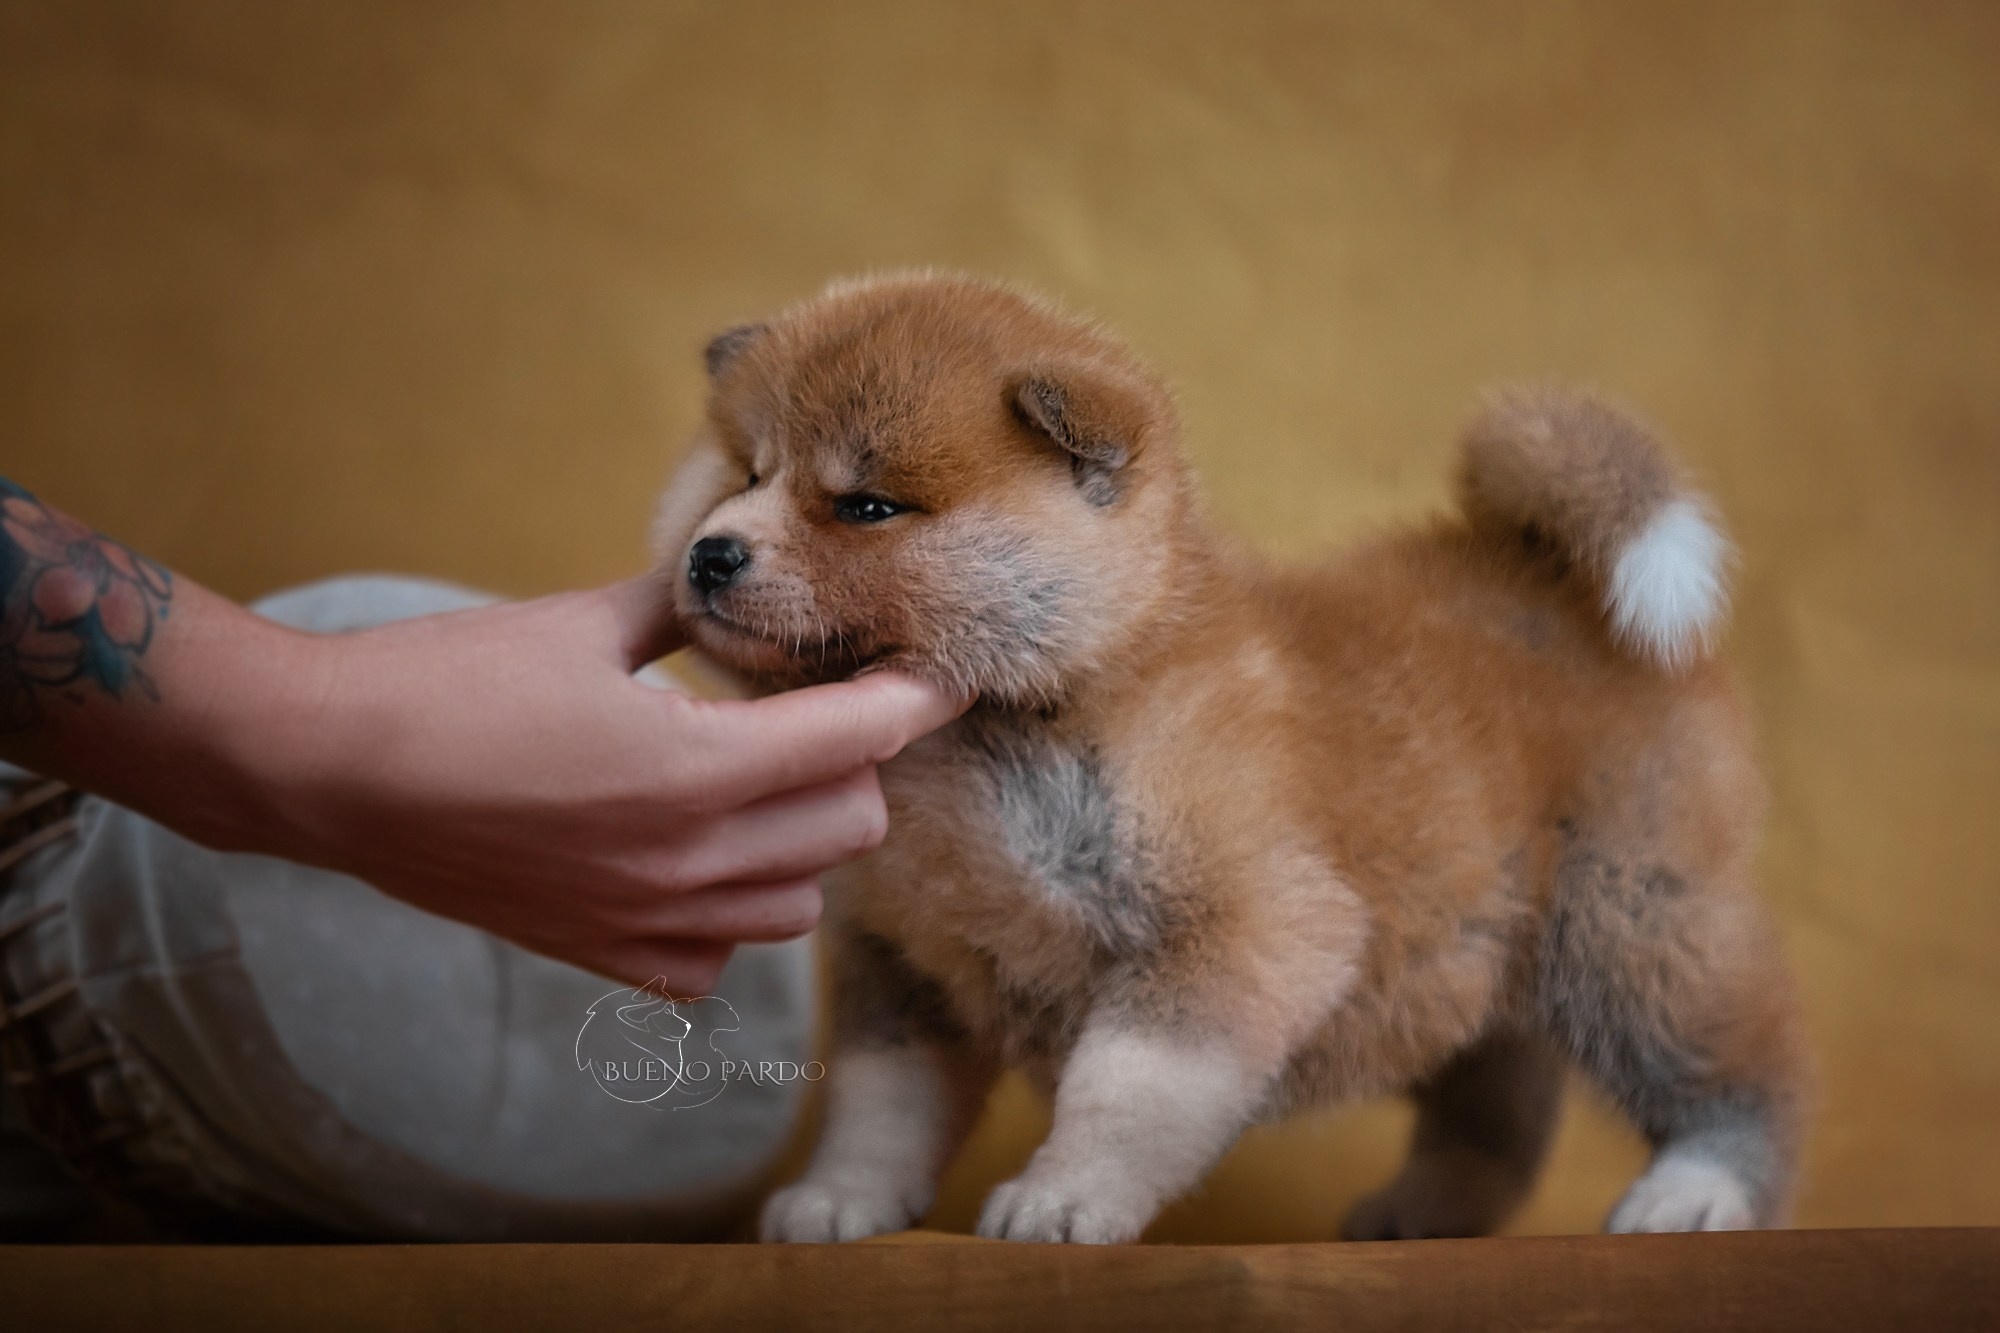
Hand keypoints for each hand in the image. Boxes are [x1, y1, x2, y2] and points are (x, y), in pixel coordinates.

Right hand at [220, 577, 965, 992]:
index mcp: (692, 767)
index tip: (939, 675)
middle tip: (812, 712)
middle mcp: (686, 861)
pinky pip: (717, 959)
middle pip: (852, 824)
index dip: (913, 699)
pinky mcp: (600, 955)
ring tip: (754, 785)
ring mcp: (646, 920)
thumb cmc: (444, 683)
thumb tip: (733, 580)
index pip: (859, 739)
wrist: (325, 771)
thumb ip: (679, 611)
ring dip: (800, 841)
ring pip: (801, 902)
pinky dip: (729, 916)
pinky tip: (693, 860)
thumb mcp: (577, 623)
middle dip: (852, 762)